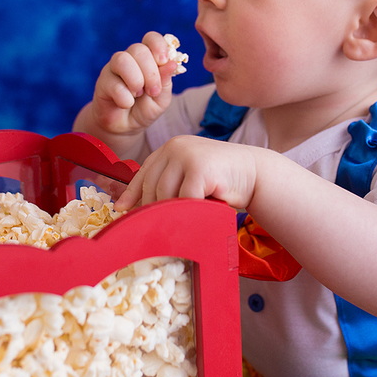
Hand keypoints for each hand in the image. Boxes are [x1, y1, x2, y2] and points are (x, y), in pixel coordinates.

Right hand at [87, 32, 179, 137]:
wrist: (126, 127)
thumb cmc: (145, 108)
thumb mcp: (161, 98)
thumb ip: (165, 81)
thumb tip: (171, 63)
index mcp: (146, 58)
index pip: (151, 38)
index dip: (158, 46)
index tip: (164, 62)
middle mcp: (129, 59)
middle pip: (138, 49)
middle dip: (151, 72)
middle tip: (153, 91)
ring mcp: (113, 69)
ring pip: (122, 60)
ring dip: (136, 80)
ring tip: (139, 94)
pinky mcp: (102, 83)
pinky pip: (113, 84)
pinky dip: (125, 97)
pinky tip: (127, 104)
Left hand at [116, 135, 260, 211]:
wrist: (255, 174)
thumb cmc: (222, 182)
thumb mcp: (189, 178)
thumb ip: (169, 185)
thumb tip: (135, 207)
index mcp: (170, 148)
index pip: (144, 172)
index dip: (132, 193)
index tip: (121, 209)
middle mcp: (175, 147)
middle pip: (152, 187)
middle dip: (153, 210)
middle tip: (157, 228)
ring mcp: (187, 155)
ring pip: (165, 195)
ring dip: (174, 213)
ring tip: (184, 222)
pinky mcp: (199, 167)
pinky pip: (184, 199)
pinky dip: (190, 211)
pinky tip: (198, 216)